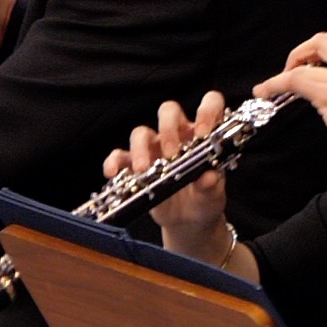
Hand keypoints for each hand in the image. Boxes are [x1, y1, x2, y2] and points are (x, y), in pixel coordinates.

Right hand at [113, 92, 235, 262]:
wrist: (188, 221)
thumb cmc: (204, 198)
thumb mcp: (213, 193)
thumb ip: (212, 184)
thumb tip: (208, 176)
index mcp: (202, 134)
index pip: (209, 105)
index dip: (207, 111)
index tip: (204, 133)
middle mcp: (177, 136)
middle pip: (169, 112)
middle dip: (168, 128)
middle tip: (172, 153)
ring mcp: (154, 149)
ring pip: (141, 132)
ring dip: (140, 149)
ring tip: (143, 170)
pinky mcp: (136, 165)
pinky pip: (120, 156)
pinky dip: (114, 162)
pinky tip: (113, 173)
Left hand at [261, 26, 326, 173]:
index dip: (322, 43)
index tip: (312, 58)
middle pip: (322, 39)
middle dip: (302, 50)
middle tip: (294, 66)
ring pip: (304, 57)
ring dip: (286, 66)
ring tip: (278, 81)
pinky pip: (293, 79)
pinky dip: (274, 83)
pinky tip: (266, 91)